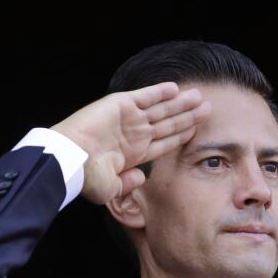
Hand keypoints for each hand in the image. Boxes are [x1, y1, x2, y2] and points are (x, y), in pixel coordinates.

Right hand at [52, 83, 209, 204]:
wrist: (69, 158)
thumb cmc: (86, 176)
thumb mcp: (110, 188)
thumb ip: (127, 184)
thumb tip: (140, 178)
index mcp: (133, 153)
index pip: (163, 142)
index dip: (181, 136)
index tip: (196, 131)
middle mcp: (133, 134)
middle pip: (168, 123)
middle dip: (188, 117)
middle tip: (207, 109)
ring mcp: (127, 118)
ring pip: (161, 109)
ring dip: (181, 103)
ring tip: (200, 97)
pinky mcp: (120, 104)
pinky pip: (145, 96)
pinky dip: (159, 92)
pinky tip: (175, 89)